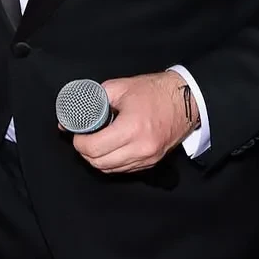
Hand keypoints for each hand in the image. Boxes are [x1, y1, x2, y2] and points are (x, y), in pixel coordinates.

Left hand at [72, 69, 198, 172]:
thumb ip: (94, 99)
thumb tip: (73, 114)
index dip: (79, 142)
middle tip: (83, 138)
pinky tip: (110, 148)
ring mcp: (147, 158)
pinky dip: (112, 162)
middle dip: (86, 152)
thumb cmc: (154, 91)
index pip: (94, 148)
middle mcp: (140, 148)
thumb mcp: (120, 87)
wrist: (186, 100)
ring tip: (96, 143)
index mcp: (131, 128)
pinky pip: (124, 169)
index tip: (78, 134)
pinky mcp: (152, 162)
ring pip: (110, 170)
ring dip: (98, 159)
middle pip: (99, 163)